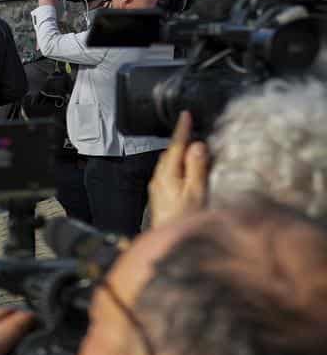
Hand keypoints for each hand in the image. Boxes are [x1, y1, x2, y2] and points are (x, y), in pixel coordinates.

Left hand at [149, 111, 209, 227]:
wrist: (169, 240)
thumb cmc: (185, 219)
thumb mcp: (196, 192)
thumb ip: (196, 168)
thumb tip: (196, 146)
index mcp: (167, 174)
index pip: (175, 146)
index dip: (182, 129)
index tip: (185, 115)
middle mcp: (158, 179)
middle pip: (171, 153)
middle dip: (183, 142)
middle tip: (197, 133)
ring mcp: (158, 188)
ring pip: (169, 164)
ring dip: (181, 156)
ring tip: (196, 152)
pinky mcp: (160, 196)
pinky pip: (169, 174)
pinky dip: (179, 168)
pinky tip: (189, 173)